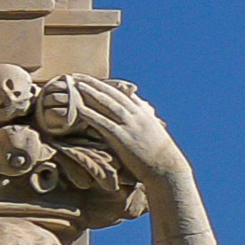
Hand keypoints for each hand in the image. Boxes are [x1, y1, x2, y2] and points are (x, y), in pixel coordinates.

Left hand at [62, 75, 180, 185]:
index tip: (91, 77)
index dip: (106, 83)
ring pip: (109, 104)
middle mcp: (137, 115)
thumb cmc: (159, 153)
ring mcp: (131, 126)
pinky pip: (104, 123)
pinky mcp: (124, 138)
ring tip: (77, 84)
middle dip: (94, 83)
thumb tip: (140, 108)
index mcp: (144, 113)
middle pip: (113, 93)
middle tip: (77, 75)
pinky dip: (91, 114)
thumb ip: (145, 117)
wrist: (167, 169)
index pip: (123, 92)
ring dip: (92, 92)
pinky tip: (79, 109)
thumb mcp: (154, 130)